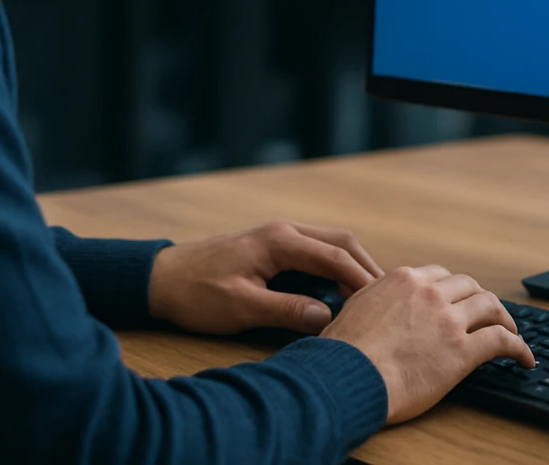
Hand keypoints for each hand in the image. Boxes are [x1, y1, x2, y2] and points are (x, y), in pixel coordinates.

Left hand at [147, 220, 382, 335]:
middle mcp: (284, 231)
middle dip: (366, 268)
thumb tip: (328, 317)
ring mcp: (279, 236)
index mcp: (279, 241)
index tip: (384, 302)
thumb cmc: (197, 293)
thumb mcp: (241, 307)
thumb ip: (286, 311)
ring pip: (330, 245)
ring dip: (351, 267)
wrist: (160, 279)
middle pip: (341, 242)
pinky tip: (340, 293)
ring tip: (370, 298)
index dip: (362, 279)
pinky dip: (334, 269)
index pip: (336, 256)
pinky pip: (315, 252)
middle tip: (387, 298)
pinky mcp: (273, 248)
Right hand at [321, 265, 534, 423]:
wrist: (346, 376)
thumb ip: (373, 298)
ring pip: (490, 306)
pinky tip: (524, 358)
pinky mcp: (462, 351)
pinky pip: (501, 341)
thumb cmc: (342, 351)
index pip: (440, 275)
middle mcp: (430, 293)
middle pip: (469, 286)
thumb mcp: (353, 308)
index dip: (453, 289)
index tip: (458, 300)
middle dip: (480, 299)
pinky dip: (518, 347)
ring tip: (510, 331)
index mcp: (404, 280)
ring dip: (504, 318)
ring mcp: (448, 320)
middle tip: (487, 314)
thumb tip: (374, 300)